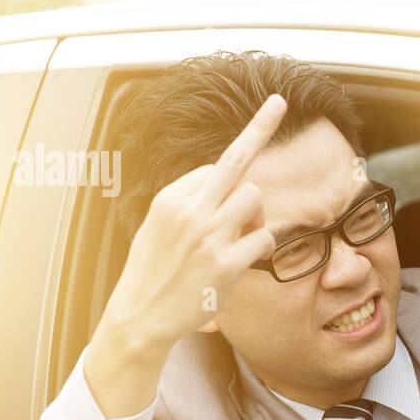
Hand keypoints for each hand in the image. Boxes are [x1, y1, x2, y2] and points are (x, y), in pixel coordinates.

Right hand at [85, 94, 286, 416]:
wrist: (139, 318)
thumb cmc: (153, 272)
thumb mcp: (159, 228)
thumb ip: (189, 206)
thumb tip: (223, 187)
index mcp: (171, 198)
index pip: (214, 169)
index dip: (227, 182)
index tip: (249, 154)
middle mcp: (189, 209)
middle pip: (236, 159)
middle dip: (261, 126)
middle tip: (279, 101)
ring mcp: (209, 235)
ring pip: (256, 197)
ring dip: (258, 216)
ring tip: (240, 238)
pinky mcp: (226, 263)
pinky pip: (265, 239)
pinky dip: (262, 247)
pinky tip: (244, 260)